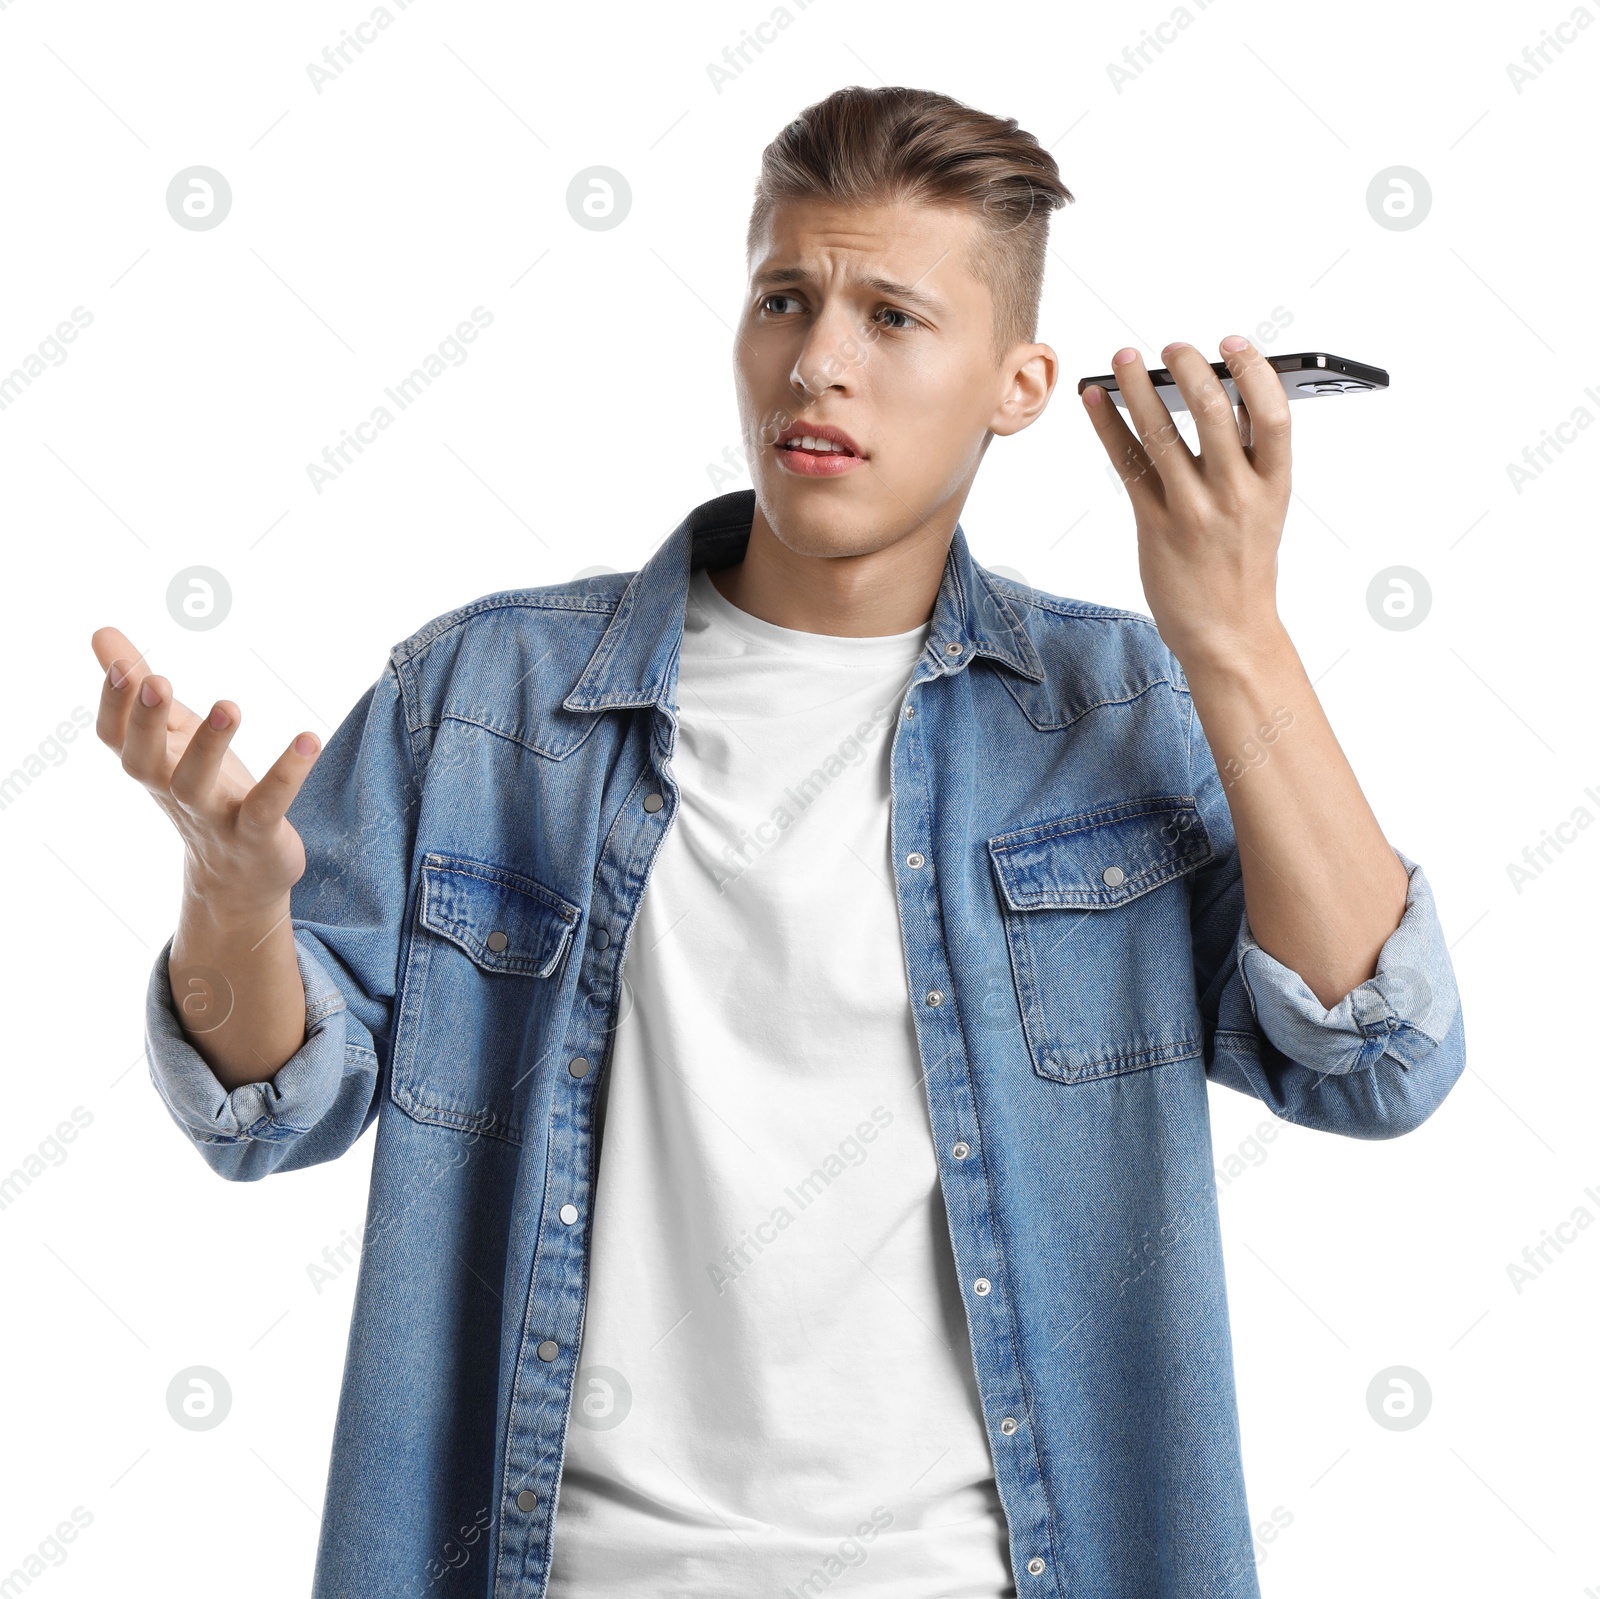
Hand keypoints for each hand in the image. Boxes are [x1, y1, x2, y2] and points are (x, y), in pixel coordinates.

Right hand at [90, 625, 321, 913]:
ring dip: (211, 745)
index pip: (116, 737)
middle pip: (145, 761)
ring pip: (198, 784)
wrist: (238, 876)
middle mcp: (173, 791)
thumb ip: (142, 688)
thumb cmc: (202, 789)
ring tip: (229, 705)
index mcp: (152, 765)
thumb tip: (102, 633)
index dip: (113, 706)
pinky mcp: (256, 833)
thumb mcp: (174, 735)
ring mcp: (213, 816)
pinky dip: (287, 774)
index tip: (122, 666)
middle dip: (147, 722)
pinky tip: (309, 740)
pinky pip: (268, 804)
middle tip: (158, 681)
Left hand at [1082, 336, 1291, 669]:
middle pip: (1212, 413)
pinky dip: (1107, 425)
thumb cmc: (1244, 565)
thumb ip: (1251, 456)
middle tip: (1171, 347)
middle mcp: (1235, 495)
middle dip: (1188, 369)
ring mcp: (1192, 511)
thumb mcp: (1266, 508)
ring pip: (1161, 433)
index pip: (1273, 414)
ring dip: (1138, 387)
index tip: (1231, 343)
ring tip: (1123, 358)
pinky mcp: (1154, 526)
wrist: (1228, 634)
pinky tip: (1094, 400)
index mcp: (1273, 485)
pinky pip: (1127, 464)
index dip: (1252, 371)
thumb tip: (1229, 393)